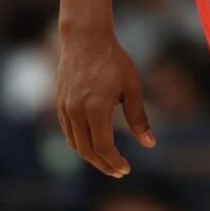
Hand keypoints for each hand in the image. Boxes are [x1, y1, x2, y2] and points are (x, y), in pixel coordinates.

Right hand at [55, 24, 155, 175]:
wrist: (85, 38)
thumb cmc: (113, 60)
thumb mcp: (132, 86)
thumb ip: (138, 117)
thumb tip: (150, 144)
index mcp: (96, 108)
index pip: (103, 147)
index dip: (115, 162)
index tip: (127, 169)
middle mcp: (76, 112)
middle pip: (87, 151)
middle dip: (104, 165)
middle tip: (119, 172)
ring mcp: (65, 108)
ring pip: (75, 144)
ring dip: (91, 157)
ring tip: (108, 162)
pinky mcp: (59, 104)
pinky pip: (68, 132)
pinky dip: (80, 143)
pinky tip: (93, 144)